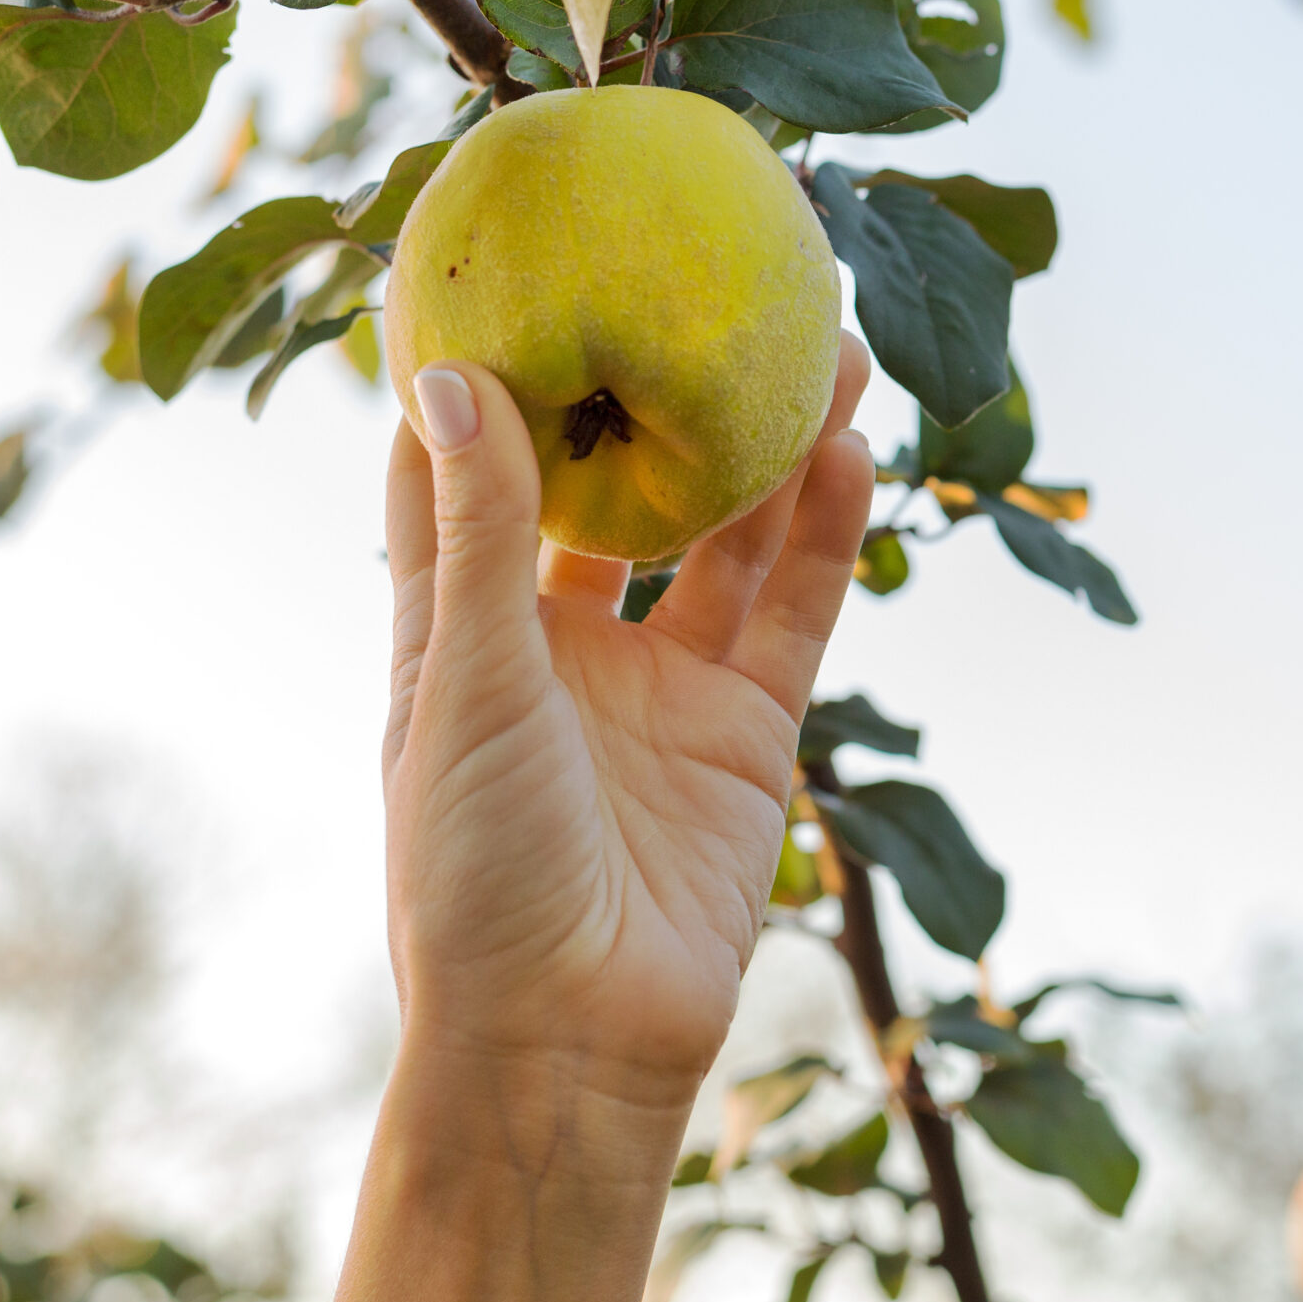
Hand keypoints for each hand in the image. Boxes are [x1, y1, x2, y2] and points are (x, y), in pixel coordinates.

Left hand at [379, 336, 875, 1095]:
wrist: (571, 1039)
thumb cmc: (473, 873)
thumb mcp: (462, 685)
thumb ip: (478, 536)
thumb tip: (455, 374)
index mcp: (460, 626)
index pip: (465, 471)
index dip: (486, 371)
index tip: (511, 262)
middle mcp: (561, 640)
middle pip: (620, 482)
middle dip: (659, 387)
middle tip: (702, 280)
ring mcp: (661, 683)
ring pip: (727, 531)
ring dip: (767, 441)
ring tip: (816, 339)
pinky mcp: (747, 729)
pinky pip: (795, 608)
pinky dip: (825, 533)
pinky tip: (847, 451)